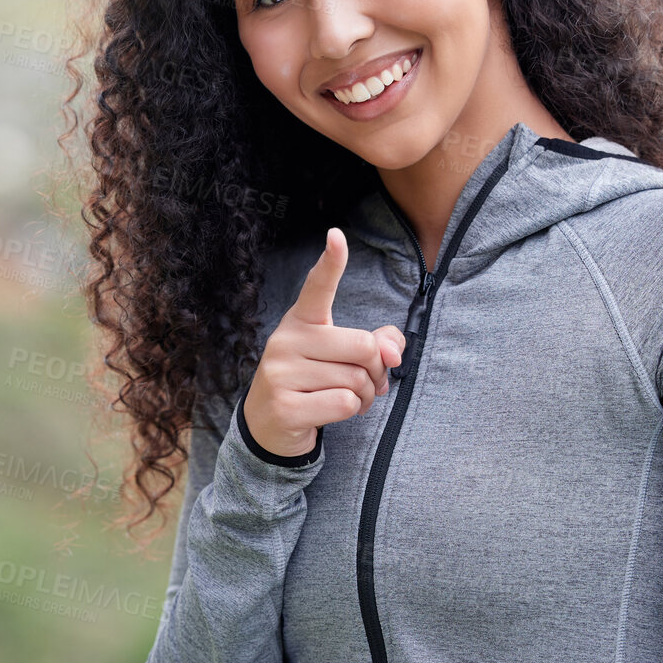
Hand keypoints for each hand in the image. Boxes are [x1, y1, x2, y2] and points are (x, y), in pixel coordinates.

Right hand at [241, 227, 406, 458]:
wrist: (268, 426)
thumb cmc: (313, 384)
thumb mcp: (340, 358)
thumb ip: (376, 344)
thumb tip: (393, 351)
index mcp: (302, 322)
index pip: (317, 288)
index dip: (331, 262)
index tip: (336, 236)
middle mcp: (286, 341)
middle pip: (363, 346)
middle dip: (375, 371)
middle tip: (367, 385)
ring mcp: (281, 373)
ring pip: (355, 379)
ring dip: (363, 397)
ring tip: (345, 400)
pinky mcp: (285, 405)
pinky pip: (343, 403)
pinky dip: (350, 411)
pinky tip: (331, 413)